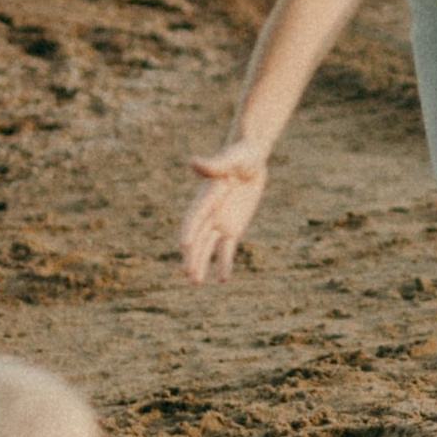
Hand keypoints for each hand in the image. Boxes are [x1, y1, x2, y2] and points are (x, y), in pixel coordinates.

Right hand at [179, 141, 267, 283]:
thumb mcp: (231, 158)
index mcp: (205, 196)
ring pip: (208, 246)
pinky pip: (227, 248)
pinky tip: (222, 279)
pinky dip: (224, 263)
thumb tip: (193, 161)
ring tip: (195, 282)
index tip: (185, 245)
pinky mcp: (232, 228)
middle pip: (198, 237)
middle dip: (193, 255)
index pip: (195, 216)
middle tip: (188, 273)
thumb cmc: (241, 154)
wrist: (251, 159)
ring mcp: (219, 222)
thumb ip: (213, 164)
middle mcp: (208, 212)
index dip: (189, 229)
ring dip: (201, 263)